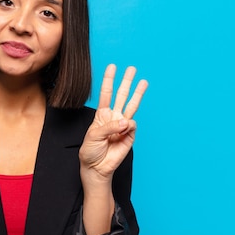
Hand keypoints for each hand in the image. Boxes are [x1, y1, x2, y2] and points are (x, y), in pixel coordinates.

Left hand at [79, 64, 147, 183]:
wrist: (96, 167)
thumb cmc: (90, 151)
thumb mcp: (93, 136)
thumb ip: (109, 127)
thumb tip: (126, 122)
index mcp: (101, 115)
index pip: (106, 93)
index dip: (108, 80)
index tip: (111, 67)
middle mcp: (113, 117)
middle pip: (121, 95)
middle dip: (126, 82)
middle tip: (132, 68)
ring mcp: (122, 125)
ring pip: (132, 106)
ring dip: (137, 94)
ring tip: (143, 81)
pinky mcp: (130, 135)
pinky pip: (132, 126)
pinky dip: (128, 126)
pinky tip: (123, 130)